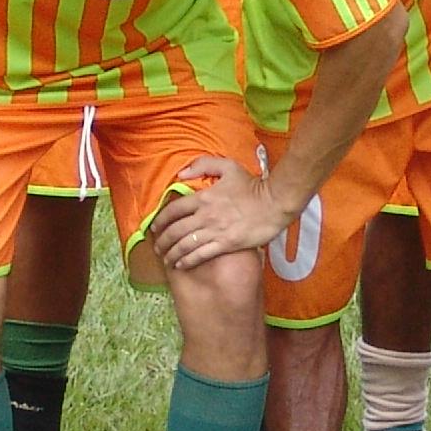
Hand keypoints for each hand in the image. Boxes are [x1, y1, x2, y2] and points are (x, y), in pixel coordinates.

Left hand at [147, 157, 293, 270]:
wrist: (275, 202)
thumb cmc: (252, 185)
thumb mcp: (228, 167)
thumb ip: (203, 165)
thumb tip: (181, 173)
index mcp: (203, 197)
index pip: (173, 210)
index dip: (160, 220)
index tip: (155, 228)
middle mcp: (205, 216)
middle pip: (175, 231)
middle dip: (162, 241)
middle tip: (157, 247)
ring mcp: (215, 231)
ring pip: (185, 245)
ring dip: (172, 253)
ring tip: (166, 258)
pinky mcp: (226, 244)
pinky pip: (201, 255)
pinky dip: (188, 261)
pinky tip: (181, 265)